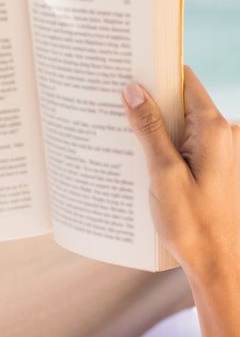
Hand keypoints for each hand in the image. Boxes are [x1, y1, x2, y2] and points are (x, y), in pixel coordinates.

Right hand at [122, 67, 239, 281]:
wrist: (220, 266)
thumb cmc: (194, 225)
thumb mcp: (163, 174)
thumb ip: (149, 129)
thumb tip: (132, 90)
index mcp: (215, 129)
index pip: (185, 81)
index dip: (156, 72)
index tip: (127, 69)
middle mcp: (224, 134)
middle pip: (182, 101)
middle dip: (150, 102)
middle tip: (113, 103)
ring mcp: (221, 152)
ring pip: (183, 124)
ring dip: (155, 127)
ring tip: (122, 133)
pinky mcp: (216, 168)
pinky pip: (187, 145)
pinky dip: (165, 146)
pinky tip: (141, 160)